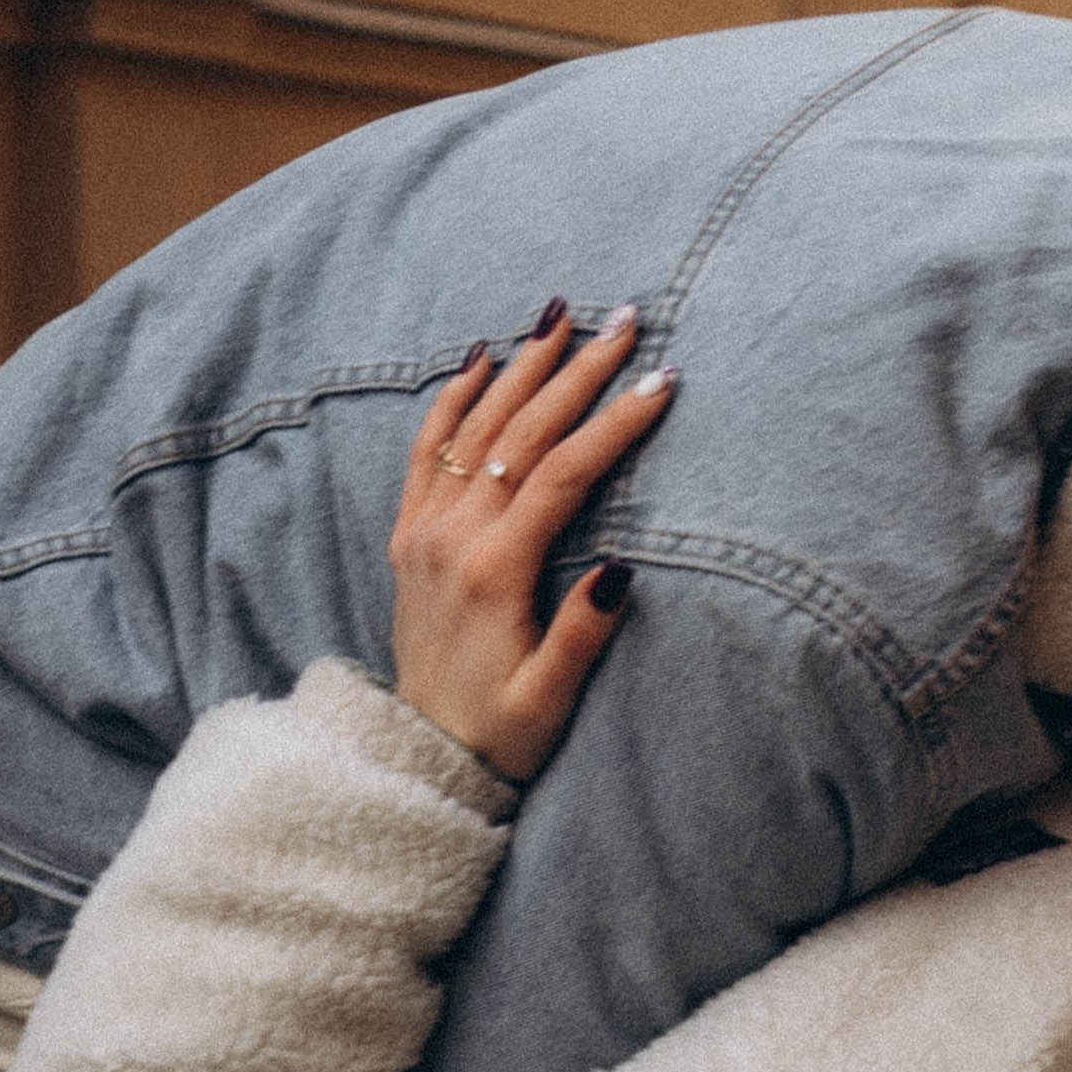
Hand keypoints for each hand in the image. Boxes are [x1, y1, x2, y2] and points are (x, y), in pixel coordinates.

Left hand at [389, 309, 675, 779]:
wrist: (421, 755)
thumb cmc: (499, 734)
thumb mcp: (549, 699)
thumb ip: (581, 633)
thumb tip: (620, 567)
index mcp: (494, 572)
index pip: (562, 474)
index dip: (613, 424)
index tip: (661, 383)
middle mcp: (453, 539)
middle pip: (521, 434)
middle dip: (576, 372)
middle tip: (625, 322)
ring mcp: (426, 533)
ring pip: (476, 429)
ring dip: (522, 369)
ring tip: (561, 316)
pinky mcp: (411, 539)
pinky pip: (426, 452)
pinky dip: (451, 401)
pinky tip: (480, 361)